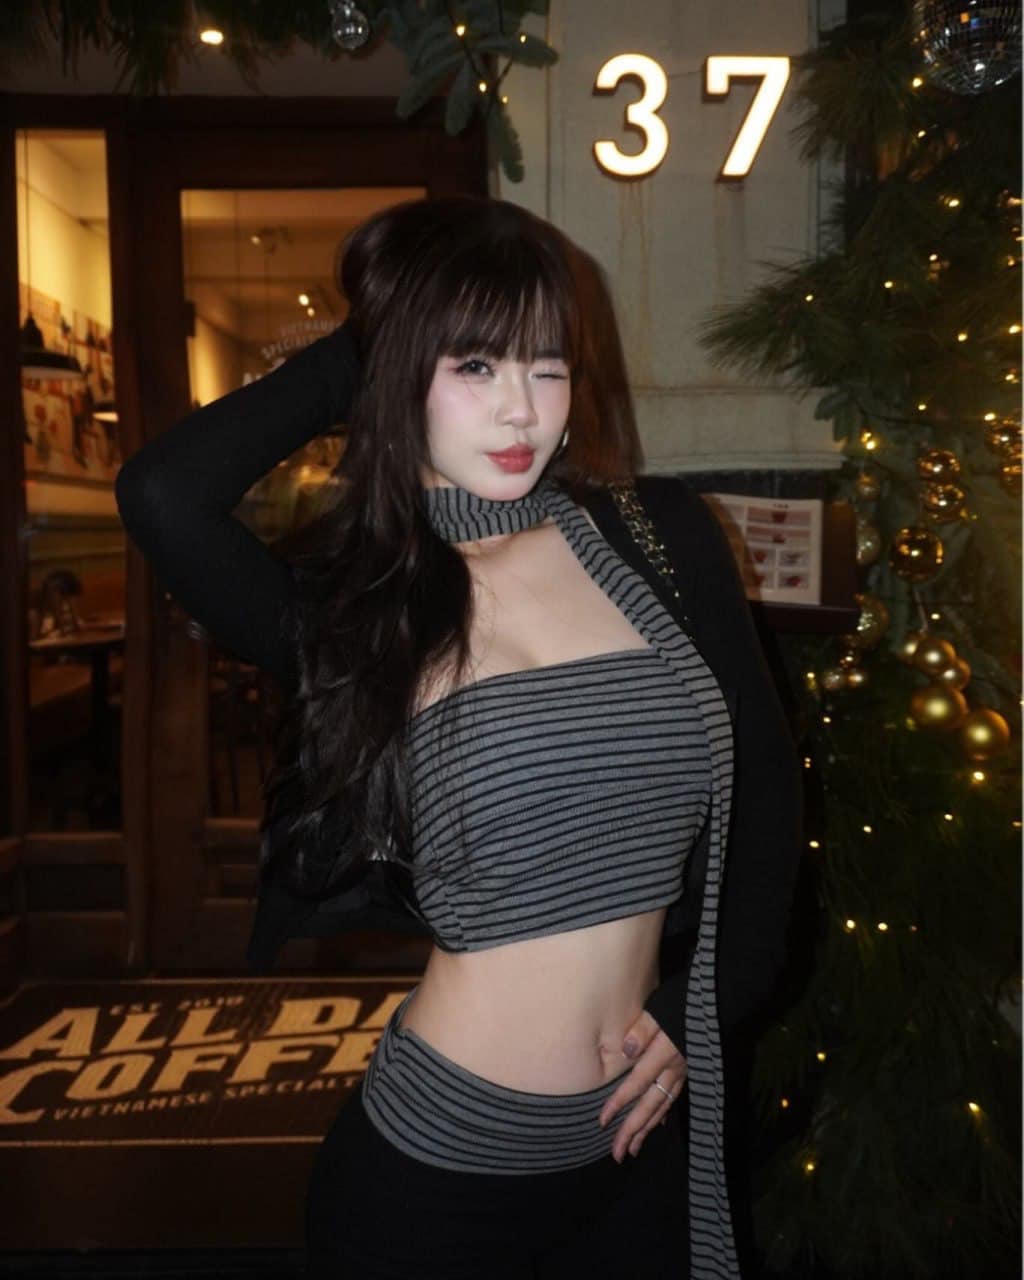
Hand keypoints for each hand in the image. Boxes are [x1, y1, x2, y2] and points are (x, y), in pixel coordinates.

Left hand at [598, 1010, 686, 1162]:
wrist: (719, 1002)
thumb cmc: (684, 1002)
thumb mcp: (659, 1009)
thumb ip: (642, 1029)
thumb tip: (625, 1051)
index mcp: (663, 1055)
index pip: (637, 1084)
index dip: (619, 1104)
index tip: (602, 1122)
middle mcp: (674, 1070)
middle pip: (650, 1106)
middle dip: (632, 1131)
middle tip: (617, 1155)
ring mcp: (684, 1072)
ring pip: (663, 1107)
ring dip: (647, 1129)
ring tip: (633, 1149)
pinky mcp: (690, 1070)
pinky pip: (674, 1098)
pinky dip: (663, 1113)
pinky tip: (658, 1123)